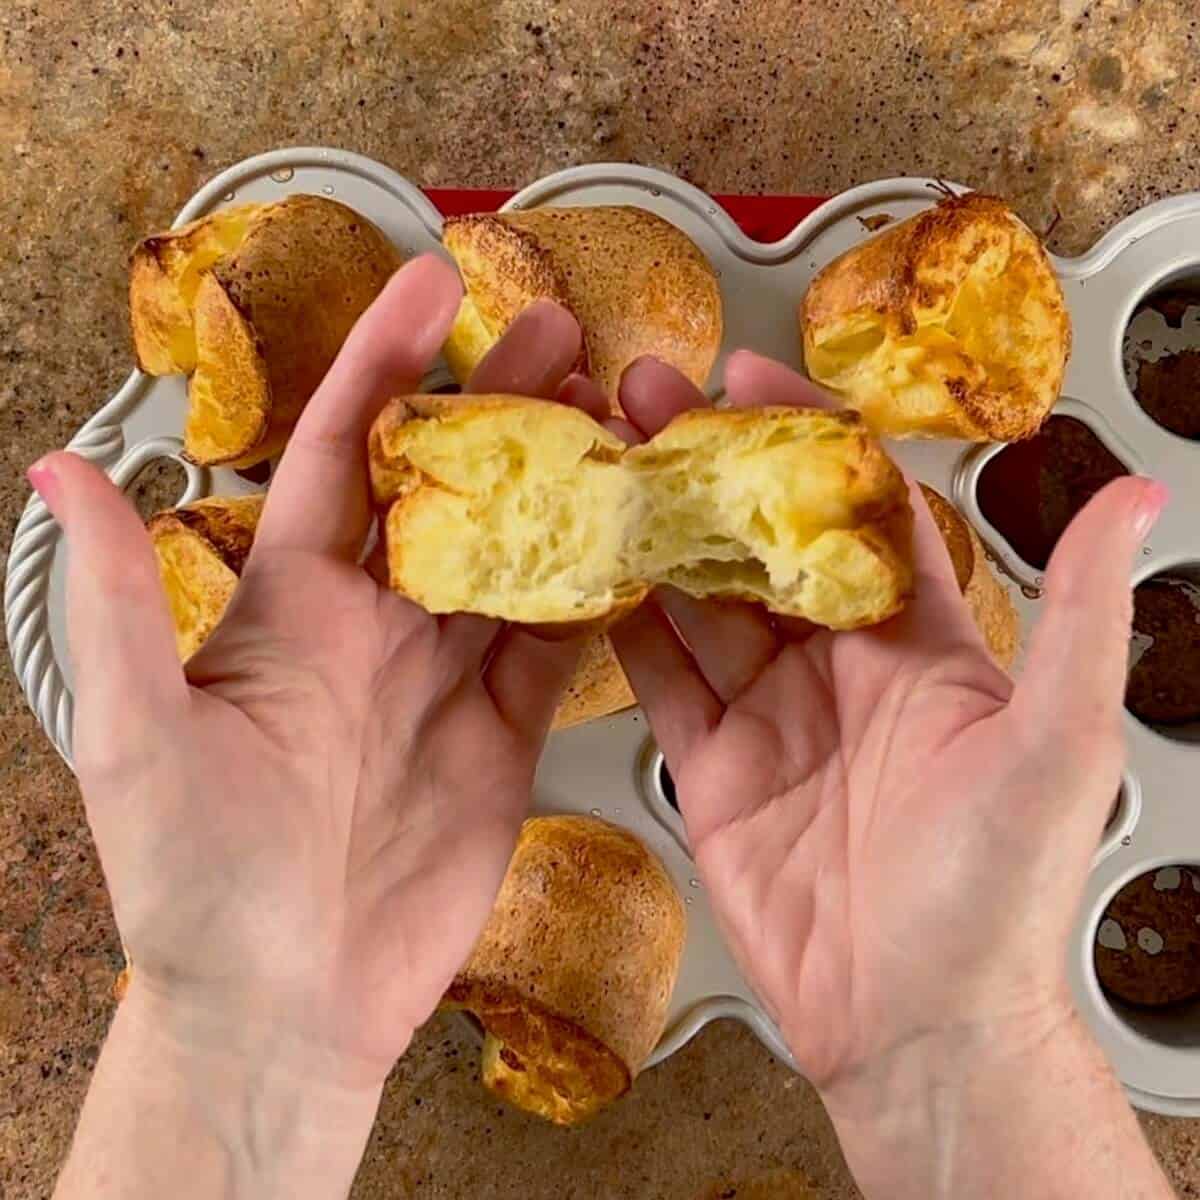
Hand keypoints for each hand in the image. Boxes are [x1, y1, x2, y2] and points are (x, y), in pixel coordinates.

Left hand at [32, 257, 591, 1088]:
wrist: (281, 1004)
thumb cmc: (193, 878)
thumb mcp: (135, 734)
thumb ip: (117, 604)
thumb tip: (59, 470)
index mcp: (294, 604)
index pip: (346, 453)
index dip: (385, 364)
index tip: (432, 288)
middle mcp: (375, 625)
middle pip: (450, 486)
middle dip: (501, 402)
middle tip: (560, 334)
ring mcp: (444, 677)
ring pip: (514, 552)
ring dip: (561, 483)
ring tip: (616, 416)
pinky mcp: (503, 734)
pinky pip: (556, 646)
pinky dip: (597, 593)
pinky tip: (633, 543)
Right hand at [580, 353, 1163, 1096]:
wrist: (919, 1028)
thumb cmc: (999, 897)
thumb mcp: (1054, 746)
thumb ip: (1080, 617)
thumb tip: (1136, 495)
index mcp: (918, 647)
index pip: (854, 512)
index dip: (803, 439)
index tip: (747, 378)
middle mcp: (838, 670)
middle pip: (760, 541)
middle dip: (704, 466)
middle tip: (647, 399)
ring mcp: (769, 719)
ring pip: (699, 600)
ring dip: (654, 529)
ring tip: (604, 461)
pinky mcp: (714, 773)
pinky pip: (661, 684)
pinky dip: (624, 628)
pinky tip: (590, 575)